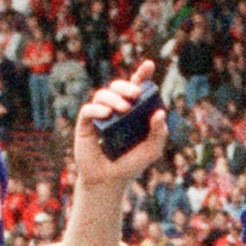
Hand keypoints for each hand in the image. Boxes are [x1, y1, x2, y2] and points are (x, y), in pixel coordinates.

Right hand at [72, 67, 166, 189]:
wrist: (110, 180)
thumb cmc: (132, 163)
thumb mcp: (152, 150)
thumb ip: (159, 132)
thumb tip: (160, 113)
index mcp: (133, 110)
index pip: (136, 87)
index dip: (142, 74)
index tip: (149, 65)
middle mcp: (115, 108)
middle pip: (118, 86)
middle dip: (127, 85)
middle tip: (136, 94)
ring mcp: (100, 115)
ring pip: (103, 94)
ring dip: (114, 98)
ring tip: (124, 109)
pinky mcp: (86, 124)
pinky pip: (88, 110)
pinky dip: (98, 109)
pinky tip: (107, 114)